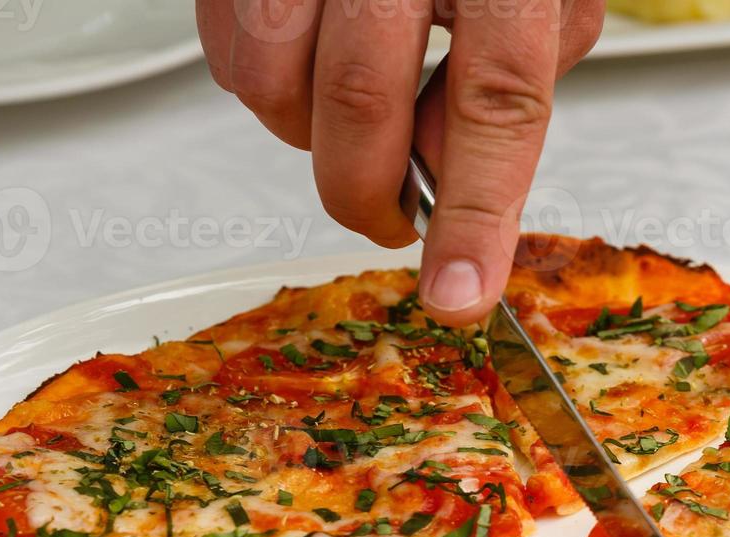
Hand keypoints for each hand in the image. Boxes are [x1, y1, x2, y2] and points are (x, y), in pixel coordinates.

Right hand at [197, 0, 603, 324]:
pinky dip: (261, 88)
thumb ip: (508, 80)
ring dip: (305, 138)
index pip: (496, 99)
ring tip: (349, 114)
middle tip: (390, 221)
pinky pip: (221, 51)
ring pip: (271, 82)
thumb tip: (448, 173)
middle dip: (369, 196)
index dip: (475, 211)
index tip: (456, 292)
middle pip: (363, 102)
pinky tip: (307, 57)